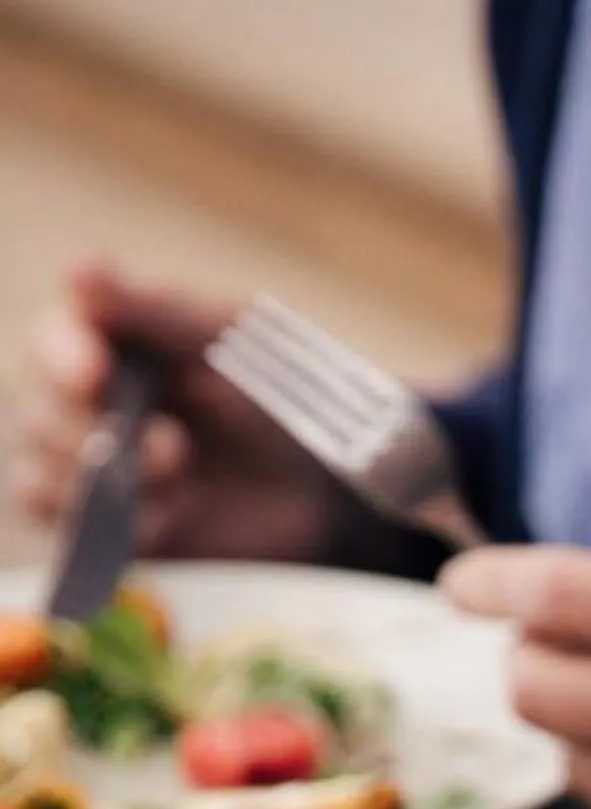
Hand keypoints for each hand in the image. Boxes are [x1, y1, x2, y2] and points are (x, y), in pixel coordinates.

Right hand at [9, 261, 340, 560]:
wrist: (331, 488)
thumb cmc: (280, 396)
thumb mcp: (226, 340)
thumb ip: (153, 310)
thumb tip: (77, 273)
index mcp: (112, 346)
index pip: (52, 343)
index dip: (64, 357)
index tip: (96, 374)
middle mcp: (91, 409)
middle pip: (41, 417)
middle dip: (94, 432)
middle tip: (174, 446)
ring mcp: (100, 476)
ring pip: (42, 479)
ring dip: (101, 481)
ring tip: (179, 473)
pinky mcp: (118, 534)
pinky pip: (76, 536)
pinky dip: (115, 529)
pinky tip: (172, 517)